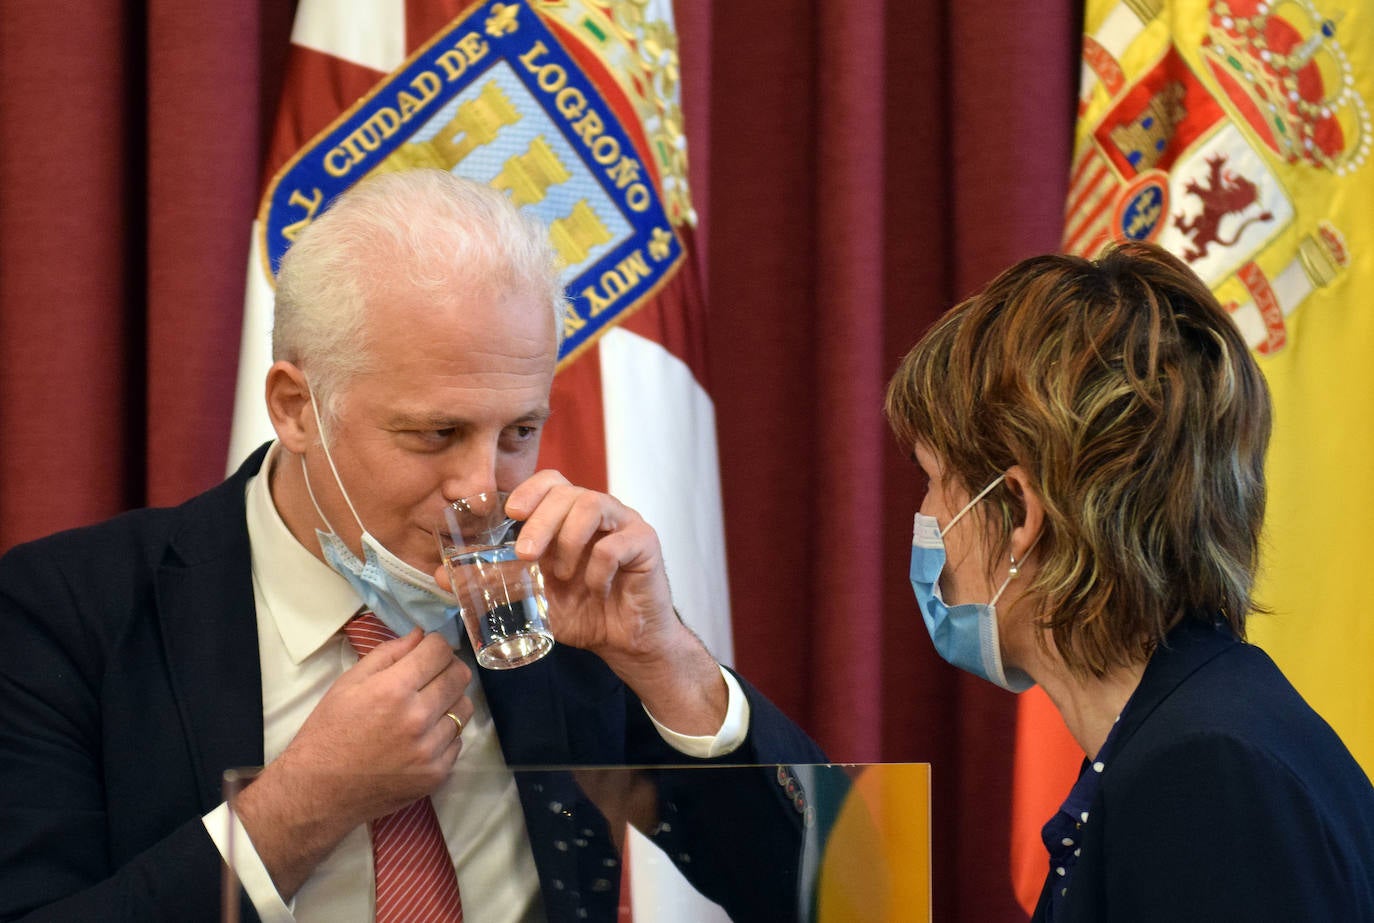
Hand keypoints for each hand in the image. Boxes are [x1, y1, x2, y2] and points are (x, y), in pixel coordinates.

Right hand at [234, 629, 472, 897]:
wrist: (319, 791)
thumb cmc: (329, 731)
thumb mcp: (349, 683)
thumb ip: (389, 654)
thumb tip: (421, 635)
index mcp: (393, 690)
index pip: (440, 651)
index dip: (434, 644)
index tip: (427, 650)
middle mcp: (418, 718)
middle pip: (460, 676)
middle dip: (447, 668)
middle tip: (429, 675)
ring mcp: (430, 749)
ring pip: (465, 707)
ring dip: (449, 701)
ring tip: (426, 707)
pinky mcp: (437, 774)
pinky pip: (457, 740)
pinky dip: (444, 733)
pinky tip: (421, 736)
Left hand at [500, 471, 727, 735]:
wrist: (625, 642)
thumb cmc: (582, 612)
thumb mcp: (532, 597)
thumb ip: (494, 582)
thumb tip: (442, 576)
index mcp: (569, 516)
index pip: (550, 481)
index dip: (529, 490)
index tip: (512, 514)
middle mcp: (597, 512)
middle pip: (567, 491)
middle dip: (541, 521)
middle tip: (526, 555)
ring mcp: (623, 523)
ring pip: (593, 504)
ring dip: (569, 540)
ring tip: (562, 574)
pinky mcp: (646, 543)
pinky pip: (619, 542)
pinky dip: (600, 565)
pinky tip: (595, 586)